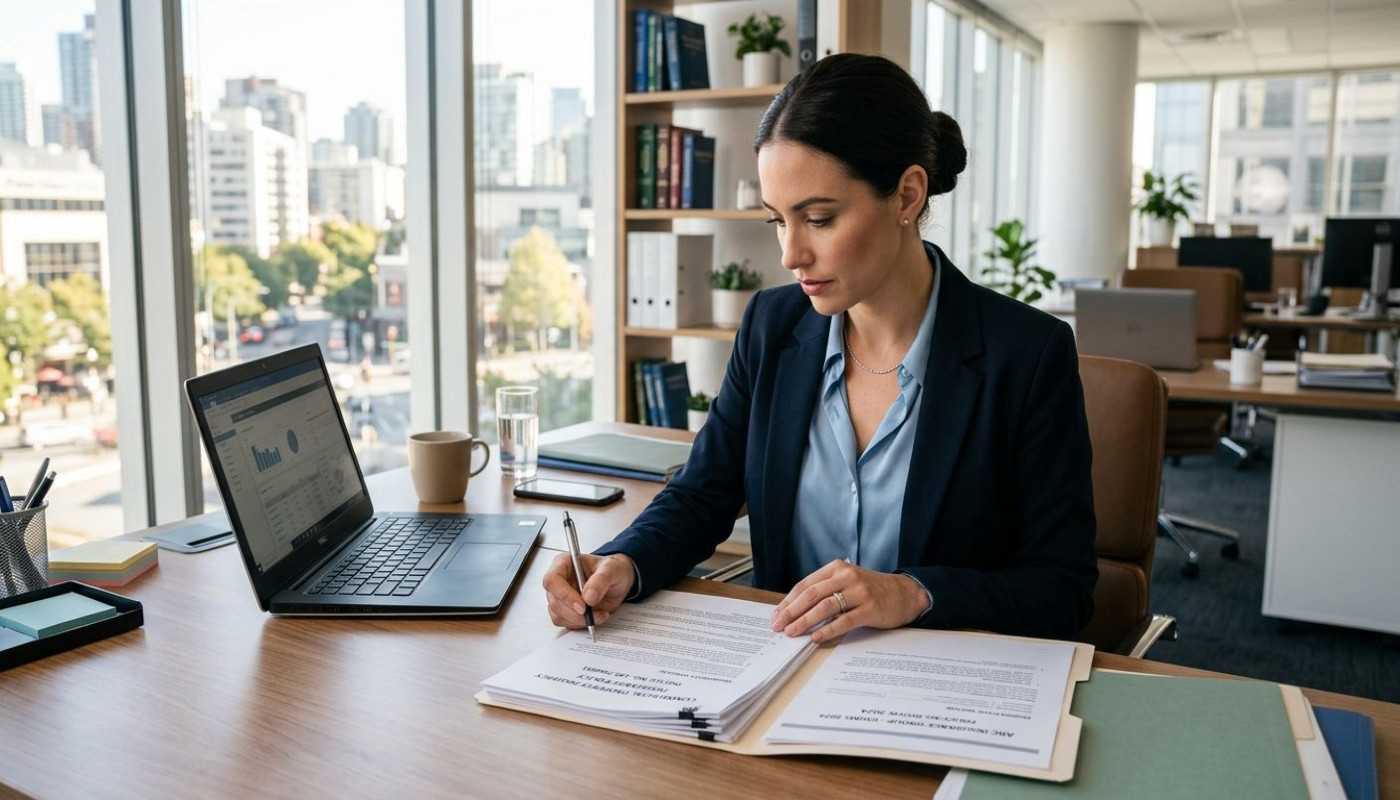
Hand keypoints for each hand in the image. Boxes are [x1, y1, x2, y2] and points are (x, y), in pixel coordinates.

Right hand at [543, 552, 635, 629]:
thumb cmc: (612, 570)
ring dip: (580, 620)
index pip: (553, 580)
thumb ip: (600, 581)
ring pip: (559, 616)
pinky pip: (566, 623)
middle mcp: (558, 581)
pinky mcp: (565, 611)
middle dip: (575, 613)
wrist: (618, 582)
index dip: (565, 595)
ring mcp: (560, 597)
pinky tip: (596, 617)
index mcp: (563, 563)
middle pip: (555, 602)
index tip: (583, 606)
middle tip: (594, 614)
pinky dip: (581, 624)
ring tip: (600, 614)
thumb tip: (588, 597)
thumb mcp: (611, 569)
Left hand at [770, 560, 930, 643]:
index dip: (788, 601)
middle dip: (791, 612)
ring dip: (804, 621)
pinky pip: (844, 621)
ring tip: (792, 633)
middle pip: (811, 595)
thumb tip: (795, 611)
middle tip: (778, 626)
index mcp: (836, 568)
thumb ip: (825, 590)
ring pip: (824, 607)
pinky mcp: (870, 608)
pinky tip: (816, 638)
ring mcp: (859, 592)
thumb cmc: (871, 590)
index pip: (805, 585)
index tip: (776, 615)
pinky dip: (828, 630)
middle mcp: (846, 577)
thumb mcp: (846, 582)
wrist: (905, 593)